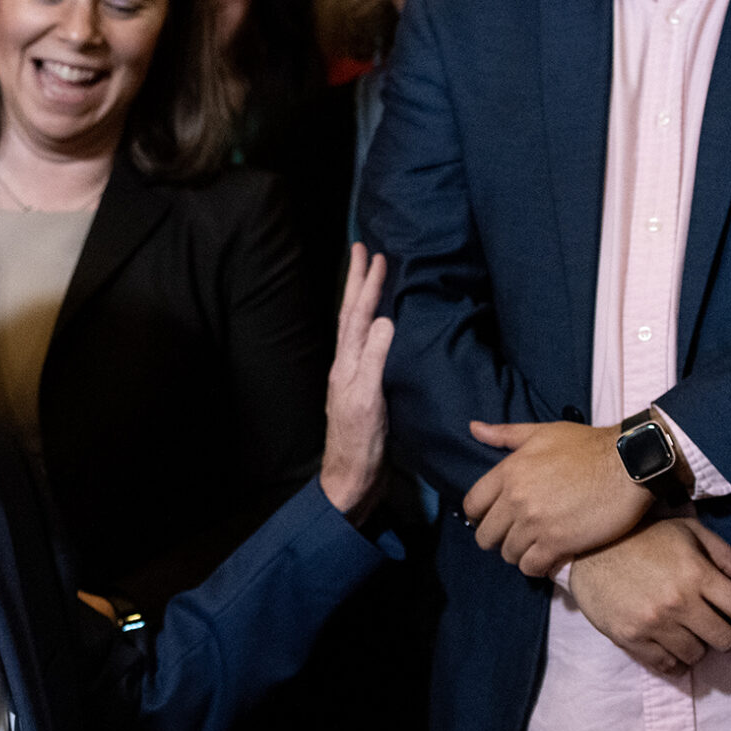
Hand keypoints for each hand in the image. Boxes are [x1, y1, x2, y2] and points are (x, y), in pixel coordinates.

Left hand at [320, 244, 395, 515]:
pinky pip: (367, 345)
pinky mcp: (365, 390)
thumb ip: (374, 359)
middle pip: (350, 315)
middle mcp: (346, 366)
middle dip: (358, 282)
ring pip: (356, 328)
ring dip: (362, 300)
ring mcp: (354, 378)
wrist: (352, 480)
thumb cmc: (360, 444)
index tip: (375, 255)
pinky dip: (372, 326)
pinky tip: (381, 326)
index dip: (366, 285)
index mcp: (346, 365)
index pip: (356, 315)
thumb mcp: (369, 400)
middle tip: (363, 250)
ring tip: (369, 277)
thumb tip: (384, 319)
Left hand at [464, 420, 651, 574]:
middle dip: (497, 539)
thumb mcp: (542, 432)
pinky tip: (548, 558)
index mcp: (509, 471)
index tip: (492, 519)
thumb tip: (473, 428)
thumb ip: (505, 434)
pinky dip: (536, 566)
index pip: (472, 505)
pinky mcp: (559, 542)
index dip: (479, 516)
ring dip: (519, 553)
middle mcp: (516, 499)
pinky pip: (531, 566)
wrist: (630, 462)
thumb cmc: (588, 445)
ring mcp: (536, 522)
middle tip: (515, 536)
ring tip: (534, 547)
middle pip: (486, 535)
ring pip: (508, 553)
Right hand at [564, 518, 730, 673]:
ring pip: (697, 655)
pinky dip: (673, 659)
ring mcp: (653, 623)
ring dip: (697, 646)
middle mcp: (678, 601)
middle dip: (724, 634)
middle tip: (711, 623)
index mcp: (697, 573)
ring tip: (683, 629)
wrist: (585, 548)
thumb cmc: (643, 536)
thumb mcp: (688, 532)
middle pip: (725, 639)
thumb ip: (727, 557)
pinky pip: (666, 664)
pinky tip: (667, 643)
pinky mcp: (630, 638)